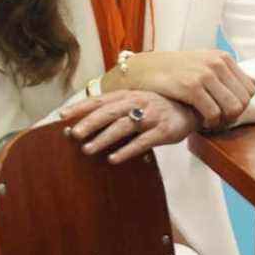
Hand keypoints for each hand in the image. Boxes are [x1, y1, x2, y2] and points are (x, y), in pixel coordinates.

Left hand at [61, 90, 199, 162]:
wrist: (192, 109)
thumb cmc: (158, 107)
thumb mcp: (136, 103)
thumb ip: (114, 110)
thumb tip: (84, 123)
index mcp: (128, 95)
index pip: (100, 100)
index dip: (81, 107)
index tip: (62, 116)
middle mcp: (138, 102)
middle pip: (109, 112)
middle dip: (90, 123)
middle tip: (74, 134)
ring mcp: (152, 116)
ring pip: (123, 126)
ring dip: (104, 138)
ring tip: (87, 149)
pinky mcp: (163, 131)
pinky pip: (143, 141)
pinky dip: (127, 150)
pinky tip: (113, 159)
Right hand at [103, 50, 254, 130]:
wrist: (142, 70)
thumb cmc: (174, 71)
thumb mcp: (204, 63)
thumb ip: (227, 73)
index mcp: (223, 57)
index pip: (250, 89)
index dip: (241, 106)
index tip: (226, 113)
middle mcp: (217, 63)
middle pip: (244, 101)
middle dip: (233, 117)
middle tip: (218, 122)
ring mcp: (205, 74)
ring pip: (232, 109)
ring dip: (223, 122)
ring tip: (210, 123)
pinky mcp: (191, 86)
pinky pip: (213, 114)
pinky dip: (210, 124)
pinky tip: (200, 123)